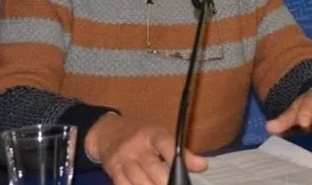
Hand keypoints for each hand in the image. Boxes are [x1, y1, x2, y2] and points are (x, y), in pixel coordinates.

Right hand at [85, 113, 207, 184]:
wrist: (109, 132)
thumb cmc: (142, 135)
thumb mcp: (160, 135)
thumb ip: (179, 150)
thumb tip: (202, 165)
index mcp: (152, 134)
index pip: (168, 145)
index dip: (183, 157)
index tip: (200, 166)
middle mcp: (137, 146)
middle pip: (153, 167)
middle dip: (166, 181)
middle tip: (177, 184)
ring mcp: (124, 159)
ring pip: (138, 180)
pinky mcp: (113, 170)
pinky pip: (124, 184)